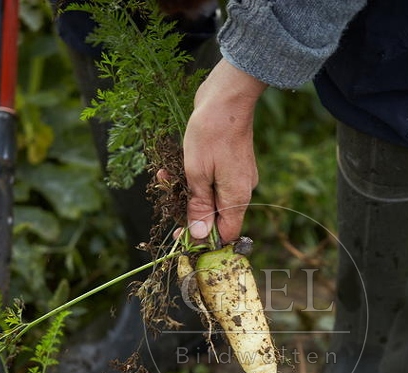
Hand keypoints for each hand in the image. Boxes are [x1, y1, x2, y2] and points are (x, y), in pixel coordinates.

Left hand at [183, 59, 266, 243]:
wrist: (226, 97)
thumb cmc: (211, 132)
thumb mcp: (197, 173)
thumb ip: (198, 206)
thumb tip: (199, 236)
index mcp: (237, 196)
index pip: (227, 233)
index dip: (205, 239)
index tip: (183, 237)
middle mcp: (241, 190)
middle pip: (218, 217)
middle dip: (192, 215)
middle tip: (170, 209)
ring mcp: (237, 177)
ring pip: (212, 198)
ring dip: (188, 194)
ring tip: (165, 181)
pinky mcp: (230, 164)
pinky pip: (212, 181)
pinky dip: (194, 179)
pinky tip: (173, 171)